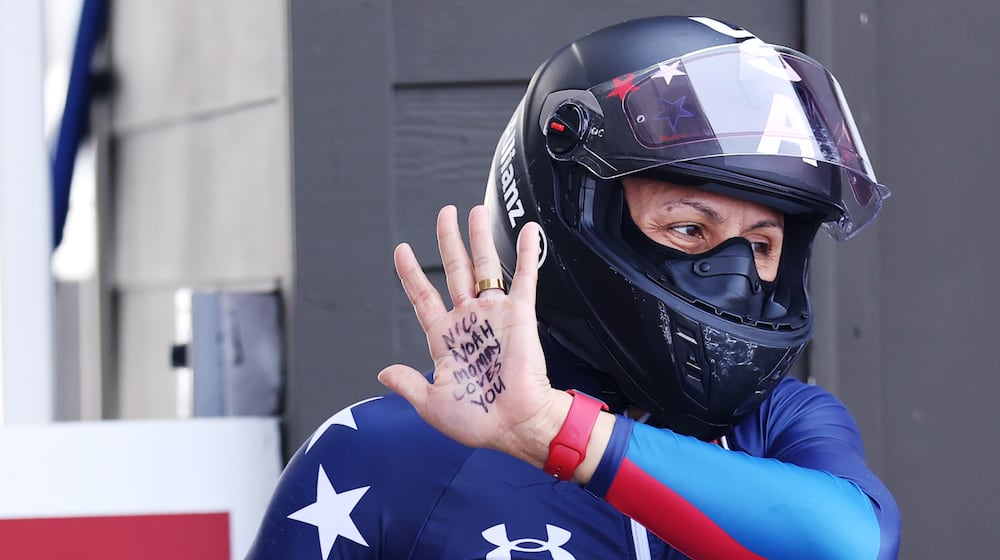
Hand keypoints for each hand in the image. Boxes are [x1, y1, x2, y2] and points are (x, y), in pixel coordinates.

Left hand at [378, 205, 569, 466]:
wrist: (516, 425)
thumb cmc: (478, 420)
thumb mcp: (432, 404)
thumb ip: (409, 383)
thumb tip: (384, 372)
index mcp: (445, 339)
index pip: (423, 296)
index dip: (411, 273)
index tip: (401, 249)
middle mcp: (469, 321)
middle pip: (454, 270)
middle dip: (448, 241)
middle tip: (444, 214)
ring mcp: (494, 315)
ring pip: (484, 266)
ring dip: (479, 238)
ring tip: (475, 211)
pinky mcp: (520, 315)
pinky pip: (524, 277)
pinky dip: (526, 252)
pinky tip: (528, 230)